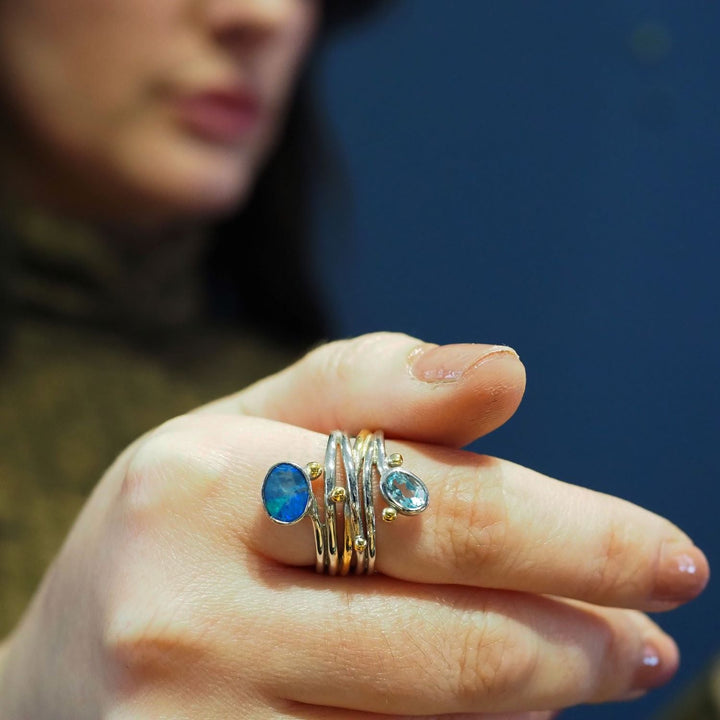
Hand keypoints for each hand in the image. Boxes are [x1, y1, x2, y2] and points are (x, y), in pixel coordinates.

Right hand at [0, 333, 708, 718]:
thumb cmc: (177, 531)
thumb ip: (371, 388)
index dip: (574, 535)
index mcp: (198, 485)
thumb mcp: (247, 430)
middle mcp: (183, 616)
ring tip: (589, 668)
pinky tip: (495, 713)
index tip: (667, 555)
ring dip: (539, 699)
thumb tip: (505, 370)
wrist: (63, 676)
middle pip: (452, 642)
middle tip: (649, 637)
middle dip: (581, 639)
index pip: (433, 506)